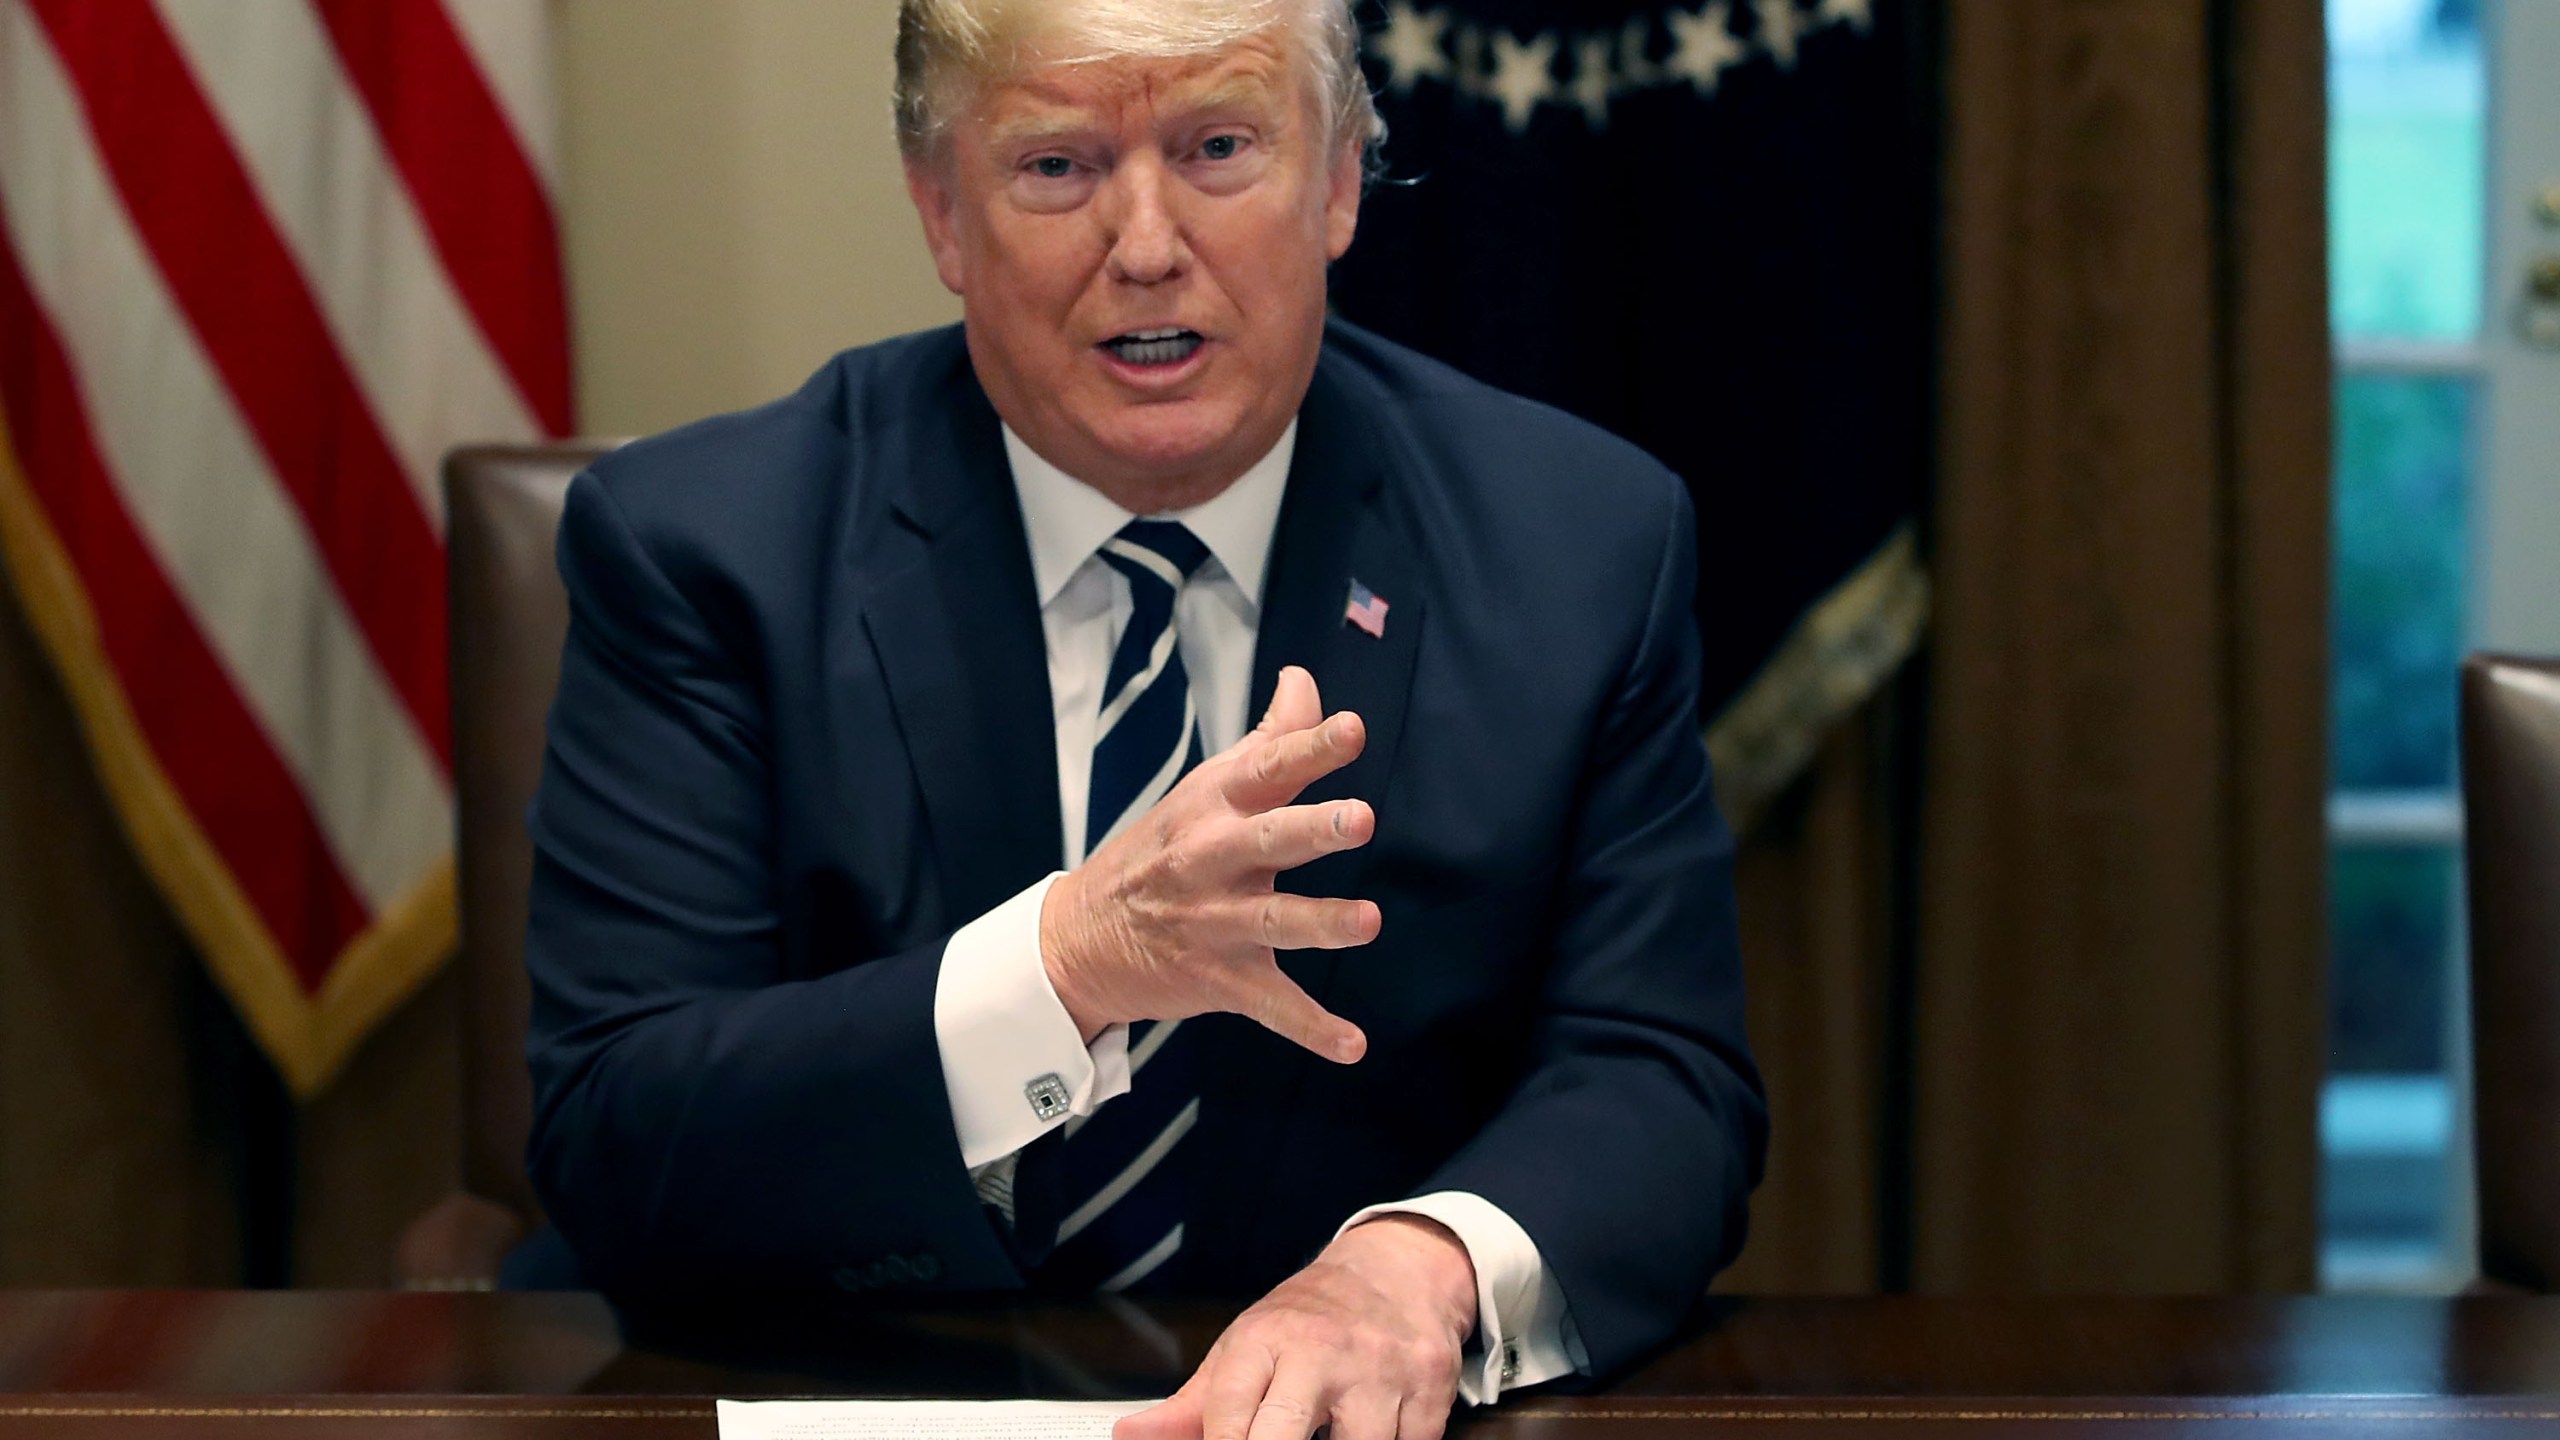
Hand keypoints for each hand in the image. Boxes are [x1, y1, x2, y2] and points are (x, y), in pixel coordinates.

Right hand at [1040, 664, 1379, 1061]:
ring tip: (1368, 922)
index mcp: (1215, 806)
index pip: (1267, 768)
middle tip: (1361, 819)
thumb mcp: (1204, 790)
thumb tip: (1304, 679)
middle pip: (1270, 839)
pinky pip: (1272, 1006)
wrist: (1078, 938)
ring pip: (1276, 923)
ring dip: (1323, 923)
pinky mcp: (1221, 980)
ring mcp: (1217, 922)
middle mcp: (1214, 859)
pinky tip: (1353, 1045)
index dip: (1310, 747)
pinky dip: (1311, 1028)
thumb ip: (1269, 740)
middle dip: (1314, 829)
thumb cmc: (1161, 850)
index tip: (1352, 729)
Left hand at [1116, 1216, 1475, 1439]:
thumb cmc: (1309, 1320)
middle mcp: (1322, 1351)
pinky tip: (1375, 1429)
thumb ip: (1191, 1405)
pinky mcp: (1431, 1387)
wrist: (1399, 1268)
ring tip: (1331, 1431)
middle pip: (1281, 1437)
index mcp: (1266, 1339)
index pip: (1227, 1417)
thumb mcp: (1246, 1348)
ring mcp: (1381, 1370)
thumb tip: (1127, 1437)